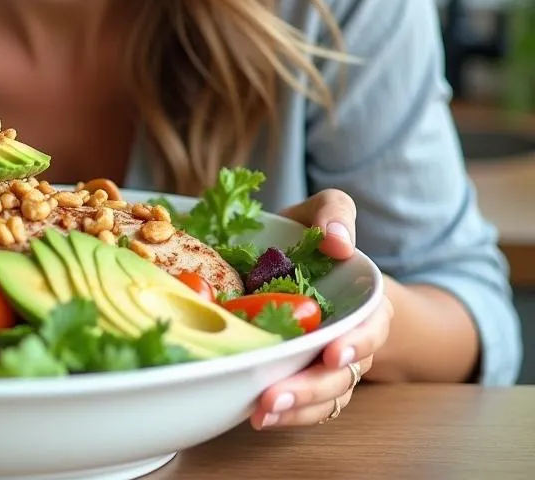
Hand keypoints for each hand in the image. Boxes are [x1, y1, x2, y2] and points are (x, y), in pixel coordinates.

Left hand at [249, 188, 394, 428]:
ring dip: (295, 408)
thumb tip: (337, 242)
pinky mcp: (303, 372)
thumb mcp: (327, 210)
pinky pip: (304, 403)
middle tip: (275, 396)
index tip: (332, 354)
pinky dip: (285, 413)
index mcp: (365, 302)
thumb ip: (334, 213)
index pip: (371, 329)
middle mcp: (351, 339)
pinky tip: (254, 414)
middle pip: (342, 375)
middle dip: (311, 388)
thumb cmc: (315, 236)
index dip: (356, 344)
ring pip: (322, 396)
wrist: (307, 259)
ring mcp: (327, 361)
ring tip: (261, 413)